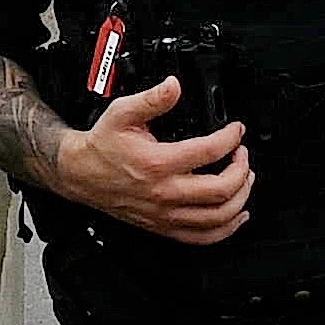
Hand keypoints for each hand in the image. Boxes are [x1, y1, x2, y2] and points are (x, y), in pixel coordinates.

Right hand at [58, 71, 253, 244]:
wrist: (80, 174)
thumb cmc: (102, 146)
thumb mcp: (122, 112)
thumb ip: (152, 99)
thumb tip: (174, 86)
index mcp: (157, 163)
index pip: (209, 152)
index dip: (230, 138)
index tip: (236, 131)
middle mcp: (164, 193)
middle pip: (221, 190)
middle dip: (241, 169)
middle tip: (242, 155)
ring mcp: (165, 214)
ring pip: (217, 218)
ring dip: (240, 198)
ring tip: (244, 180)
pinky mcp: (163, 227)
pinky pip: (203, 237)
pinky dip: (226, 228)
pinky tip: (236, 215)